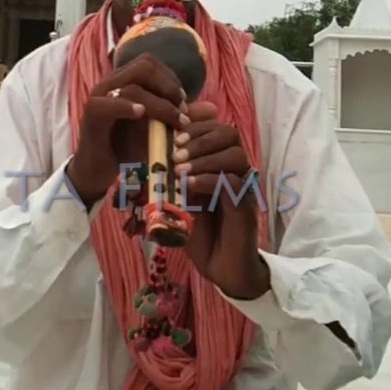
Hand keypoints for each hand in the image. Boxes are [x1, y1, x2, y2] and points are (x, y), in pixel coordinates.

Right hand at [70, 54, 189, 207]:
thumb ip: (181, 118)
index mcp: (124, 81)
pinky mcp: (91, 116)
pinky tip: (142, 116)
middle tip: (181, 110)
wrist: (97, 172)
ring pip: (132, 85)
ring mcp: (98, 98)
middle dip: (168, 86)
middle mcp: (110, 84)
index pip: (151, 63)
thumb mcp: (158, 132)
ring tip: (173, 121)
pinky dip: (127, 107)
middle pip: (143, 66)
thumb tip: (213, 109)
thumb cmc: (126, 149)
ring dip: (158, 103)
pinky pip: (107, 104)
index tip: (184, 103)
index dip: (171, 79)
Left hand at [176, 101, 269, 300]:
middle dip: (199, 137)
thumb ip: (169, 177)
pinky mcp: (245, 204)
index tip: (171, 133)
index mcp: (218, 163)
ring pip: (234, 154)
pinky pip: (232, 181)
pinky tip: (188, 184)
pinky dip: (208, 179)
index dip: (195, 125)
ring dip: (204, 156)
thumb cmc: (197, 230)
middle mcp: (233, 170)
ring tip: (180, 169)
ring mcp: (241, 186)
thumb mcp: (177, 198)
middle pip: (228, 134)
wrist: (219, 264)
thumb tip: (145, 154)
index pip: (214, 128)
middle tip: (175, 149)